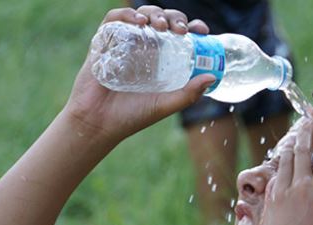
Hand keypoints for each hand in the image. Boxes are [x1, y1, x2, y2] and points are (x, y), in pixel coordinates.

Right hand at [63, 7, 215, 141]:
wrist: (100, 123)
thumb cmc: (132, 116)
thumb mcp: (166, 104)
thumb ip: (188, 94)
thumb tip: (212, 78)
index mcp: (161, 60)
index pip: (179, 35)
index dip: (191, 27)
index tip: (201, 30)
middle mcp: (145, 48)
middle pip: (163, 20)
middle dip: (175, 18)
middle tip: (180, 30)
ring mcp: (124, 43)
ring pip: (142, 15)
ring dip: (155, 14)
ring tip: (162, 26)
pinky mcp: (103, 42)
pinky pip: (113, 19)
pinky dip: (127, 14)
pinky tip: (139, 21)